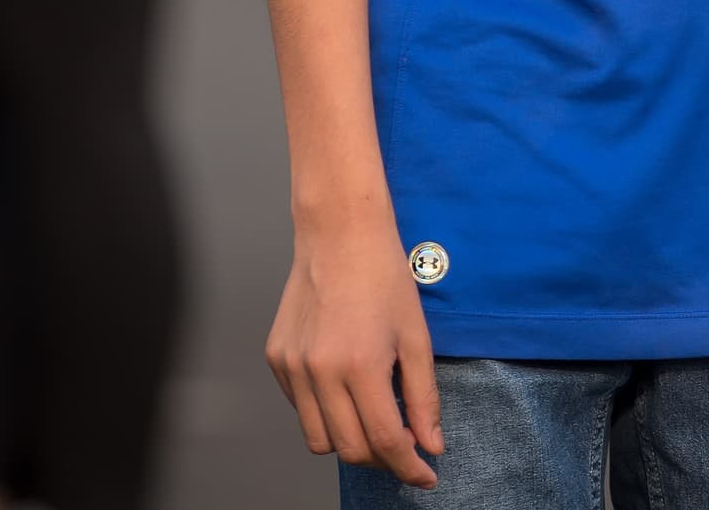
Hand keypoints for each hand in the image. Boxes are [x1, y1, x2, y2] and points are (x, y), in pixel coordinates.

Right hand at [265, 217, 444, 487]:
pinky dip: (324, 410)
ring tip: (372, 414)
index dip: (409, 467)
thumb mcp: (416, 335)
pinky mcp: (277, 358)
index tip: (426, 475)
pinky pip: (300, 408)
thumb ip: (424, 396)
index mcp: (360, 364)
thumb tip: (431, 445)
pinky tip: (344, 384)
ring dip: (349, 439)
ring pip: (319, 439)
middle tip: (404, 442)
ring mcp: (293, 366)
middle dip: (382, 456)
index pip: (386, 441)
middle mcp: (320, 371)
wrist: (340, 233)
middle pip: (350, 449)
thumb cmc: (383, 276)